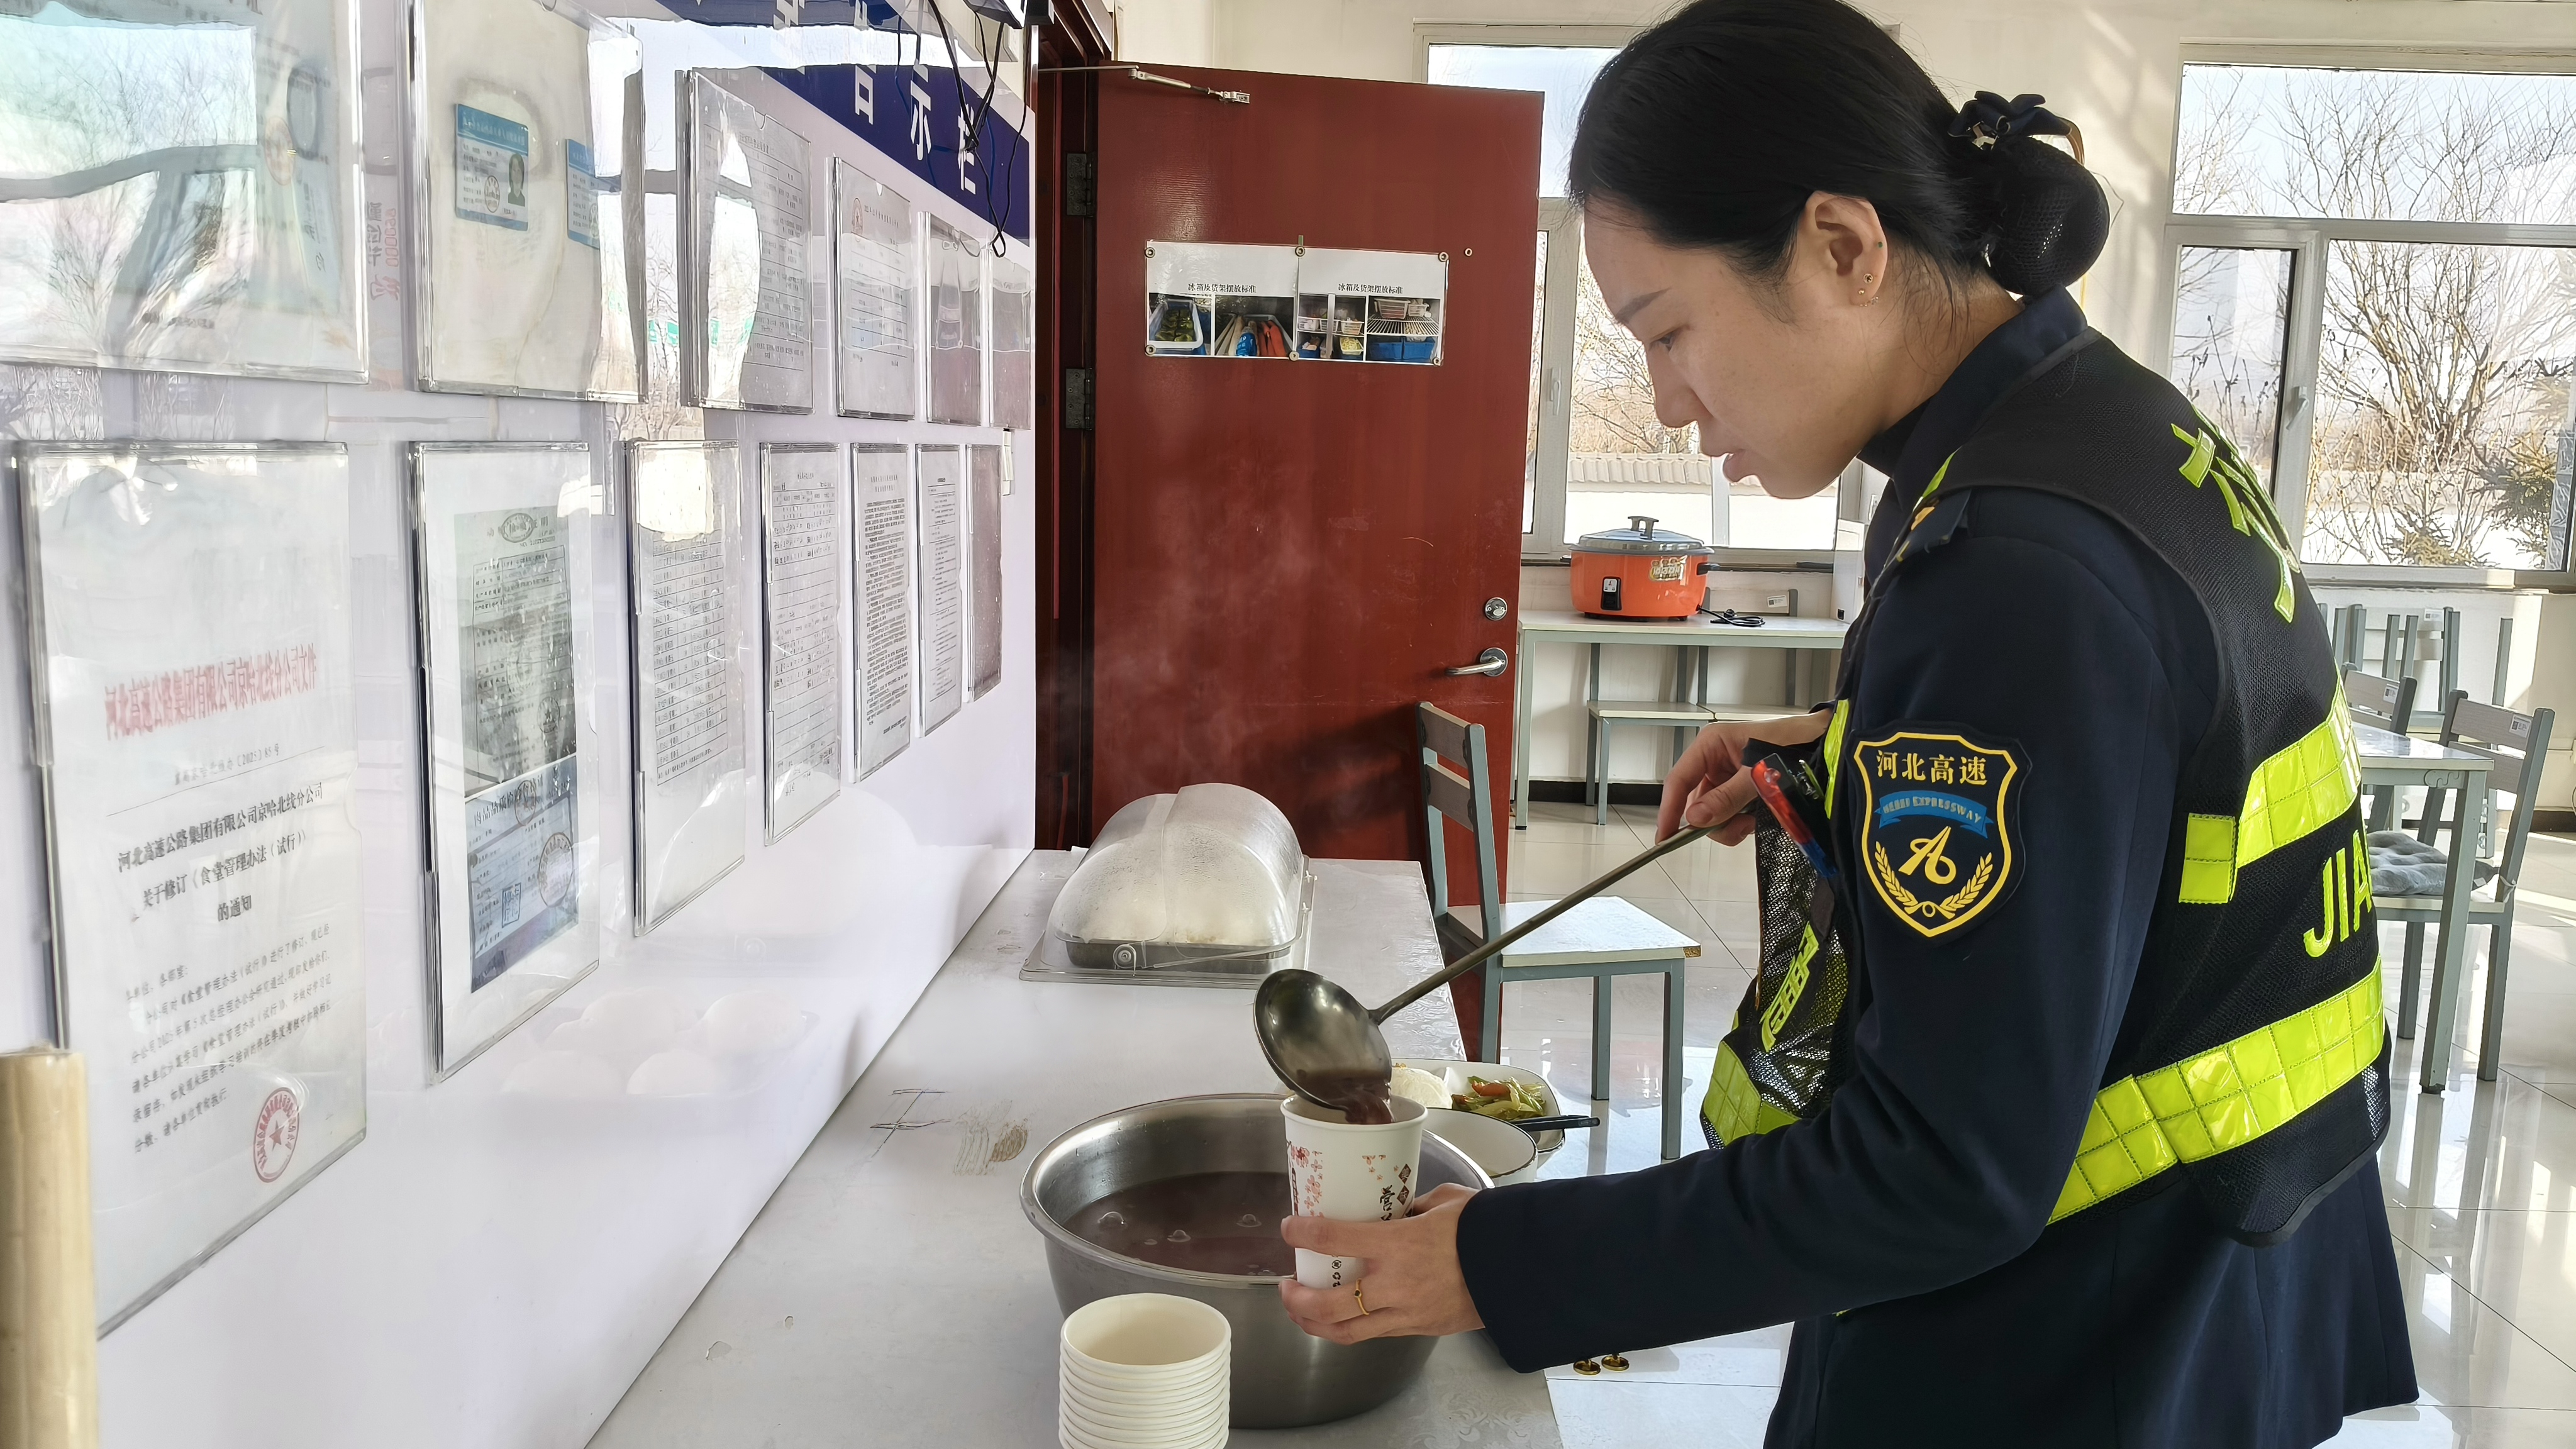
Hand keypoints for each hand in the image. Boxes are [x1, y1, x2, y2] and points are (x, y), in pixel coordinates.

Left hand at [1276, 1185, 1482, 1342]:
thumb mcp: (1443, 1201)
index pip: (1334, 1238)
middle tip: (1285, 1285)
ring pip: (1346, 1331)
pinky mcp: (1418, 1329)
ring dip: (1314, 1324)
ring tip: (1300, 1311)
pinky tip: (1340, 1318)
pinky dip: (1350, 1328)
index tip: (1288, 1228)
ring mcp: (1405, 1312)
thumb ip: (1410, 1206)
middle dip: (1296, 1299)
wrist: (1517, 1269)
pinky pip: (1375, 1334)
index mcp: (1397, 1244)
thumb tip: (1392, 1208)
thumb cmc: (1482, 1228)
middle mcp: (1394, 1283)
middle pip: (1328, 1303)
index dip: (1303, 1233)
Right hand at [1656, 709, 1834, 844]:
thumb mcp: (1758, 773)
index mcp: (1711, 745)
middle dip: (1715, 820)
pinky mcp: (1742, 790)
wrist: (1827, 744)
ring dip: (1733, 823)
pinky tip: (1762, 816)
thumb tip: (1695, 818)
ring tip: (1757, 819)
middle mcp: (1715, 761)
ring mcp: (1728, 777)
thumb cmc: (1794, 745)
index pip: (1679, 780)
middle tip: (1739, 827)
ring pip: (1714, 813)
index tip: (1664, 838)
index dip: (1669, 810)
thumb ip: (1727, 797)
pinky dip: (1744, 822)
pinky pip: (1731, 815)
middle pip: (1697, 802)